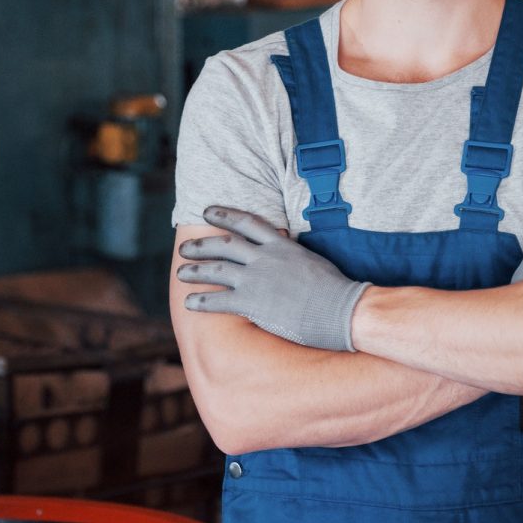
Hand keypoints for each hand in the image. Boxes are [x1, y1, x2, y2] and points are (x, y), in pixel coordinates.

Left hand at [177, 207, 368, 350]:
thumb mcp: (312, 260)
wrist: (342, 309)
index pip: (247, 222)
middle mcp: (265, 257)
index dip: (224, 215)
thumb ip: (292, 255)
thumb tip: (285, 253)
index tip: (207, 212)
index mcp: (281, 245)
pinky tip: (189, 302)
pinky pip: (218, 300)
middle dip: (201, 246)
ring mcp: (257, 279)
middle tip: (184, 248)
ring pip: (216, 269)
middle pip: (224, 245)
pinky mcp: (252, 303)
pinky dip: (201, 300)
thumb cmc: (335, 289)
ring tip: (181, 272)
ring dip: (195, 270)